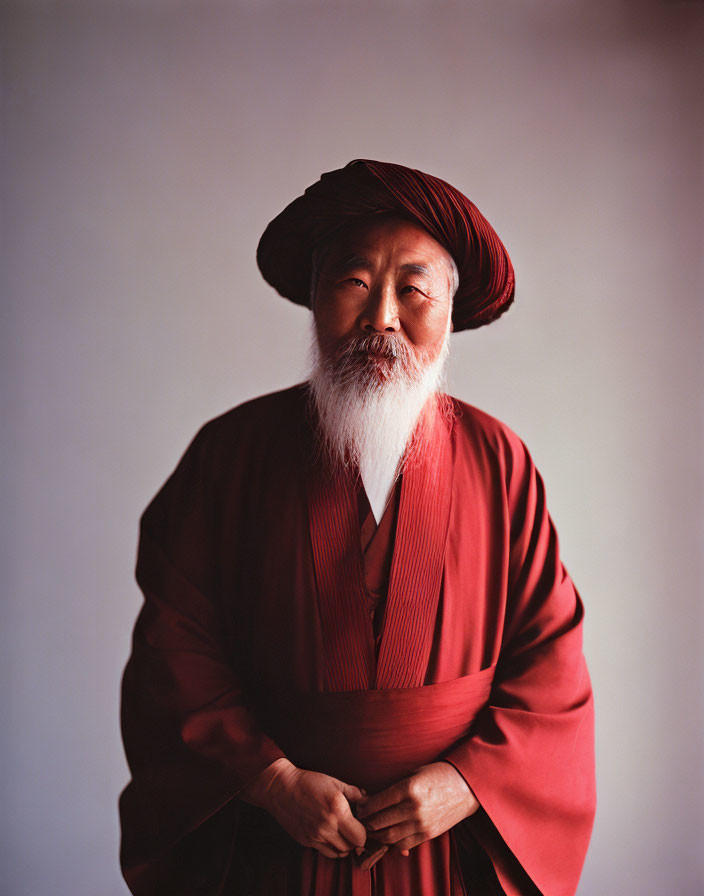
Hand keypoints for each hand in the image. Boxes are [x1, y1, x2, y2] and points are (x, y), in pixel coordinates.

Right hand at [240, 758, 367, 858]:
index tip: (361, 824)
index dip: (364, 832)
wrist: (281, 788)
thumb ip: (354, 792)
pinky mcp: (306, 841)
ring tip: (342, 832)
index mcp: (337, 809)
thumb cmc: (309, 782)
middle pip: (352, 847)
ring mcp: (316, 836)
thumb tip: (368, 800)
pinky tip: (331, 836)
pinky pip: (326, 853)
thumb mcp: (334, 782)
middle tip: (353, 828)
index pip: (360, 836)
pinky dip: (333, 848)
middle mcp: (328, 826)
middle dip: (355, 839)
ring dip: (344, 844)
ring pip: (340, 852)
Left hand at [355, 761, 478, 858]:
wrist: (466, 787)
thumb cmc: (438, 775)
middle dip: (367, 823)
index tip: (359, 807)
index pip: (378, 803)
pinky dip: (392, 843)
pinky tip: (387, 836)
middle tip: (360, 821)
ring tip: (370, 831)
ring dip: (377, 835)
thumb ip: (394, 786)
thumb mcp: (414, 773)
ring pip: (390, 836)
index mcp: (408, 788)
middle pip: (380, 822)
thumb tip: (371, 799)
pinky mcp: (428, 834)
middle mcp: (414, 808)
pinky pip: (404, 844)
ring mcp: (422, 823)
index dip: (365, 808)